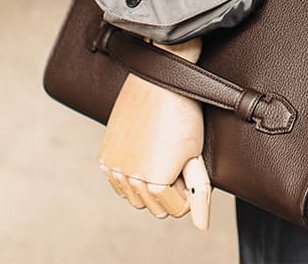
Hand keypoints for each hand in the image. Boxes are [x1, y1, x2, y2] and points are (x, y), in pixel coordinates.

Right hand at [97, 36, 211, 226]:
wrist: (157, 79)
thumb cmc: (183, 113)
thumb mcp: (195, 154)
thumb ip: (198, 194)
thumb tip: (202, 227)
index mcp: (157, 183)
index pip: (178, 210)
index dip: (187, 186)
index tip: (187, 160)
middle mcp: (131, 180)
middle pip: (156, 207)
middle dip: (169, 188)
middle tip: (174, 154)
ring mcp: (114, 169)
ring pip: (136, 198)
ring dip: (149, 183)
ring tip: (159, 151)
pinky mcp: (104, 157)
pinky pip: (119, 184)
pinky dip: (130, 175)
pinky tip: (142, 151)